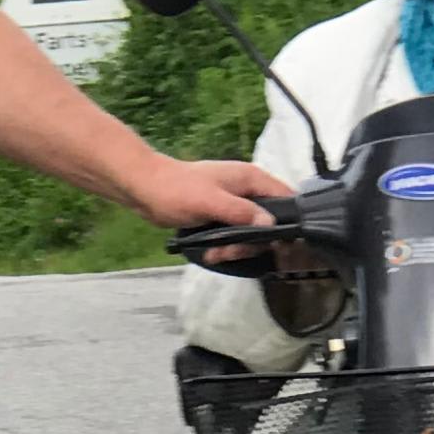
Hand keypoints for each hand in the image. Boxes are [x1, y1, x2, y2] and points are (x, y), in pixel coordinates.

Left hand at [139, 154, 293, 260]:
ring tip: (216, 253)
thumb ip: (242, 212)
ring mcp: (235, 205)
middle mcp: (248, 191)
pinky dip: (226, 247)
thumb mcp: (211, 202)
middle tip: (231, 251)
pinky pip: (235, 236)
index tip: (278, 243)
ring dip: (236, 248)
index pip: (286, 197)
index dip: (288, 220)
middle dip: (252, 242)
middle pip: (269, 222)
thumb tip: (271, 224)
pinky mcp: (222, 217)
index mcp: (251, 179)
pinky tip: (211, 253)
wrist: (145, 190)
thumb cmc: (176, 190)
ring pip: (252, 233)